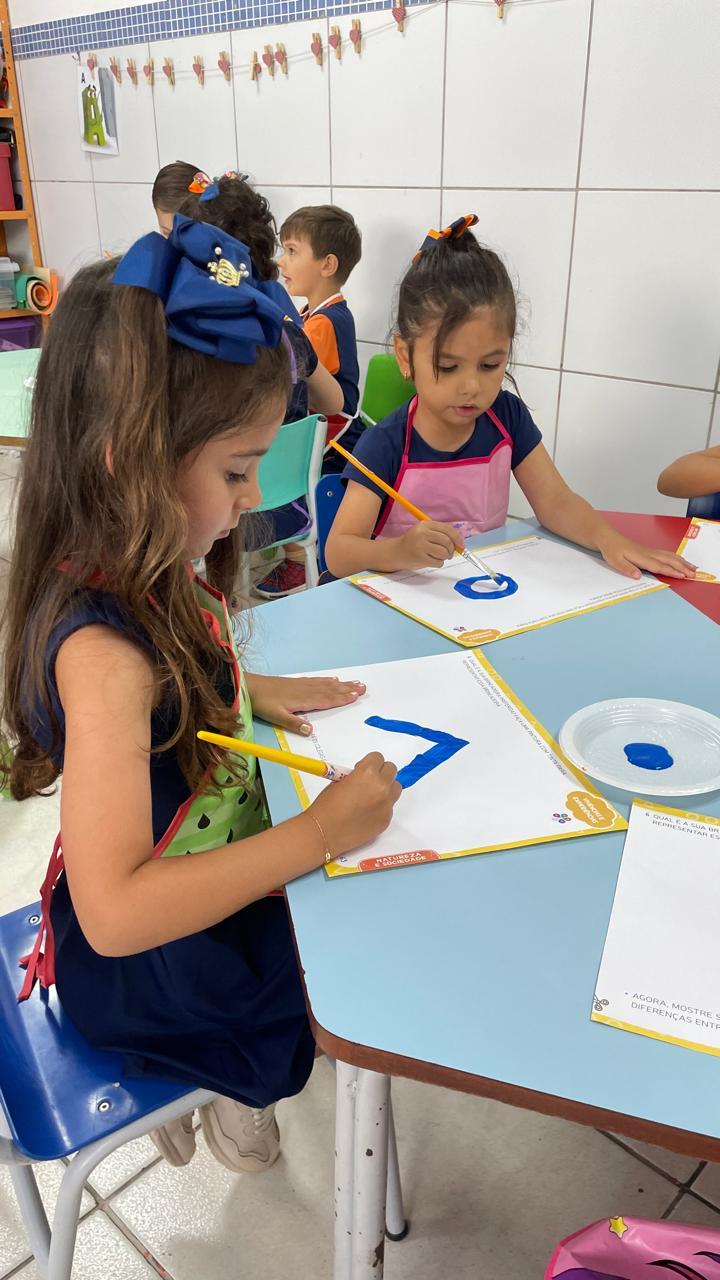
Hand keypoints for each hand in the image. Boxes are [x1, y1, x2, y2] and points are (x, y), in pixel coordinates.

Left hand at [245, 673, 365, 733]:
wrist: (249, 686)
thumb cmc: (262, 703)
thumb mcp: (275, 716)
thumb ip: (293, 723)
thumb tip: (310, 730)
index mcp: (303, 700)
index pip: (326, 700)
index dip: (342, 698)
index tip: (356, 696)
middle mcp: (306, 691)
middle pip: (330, 690)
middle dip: (347, 690)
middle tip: (363, 687)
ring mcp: (302, 685)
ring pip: (326, 685)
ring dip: (341, 685)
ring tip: (355, 683)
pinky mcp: (297, 683)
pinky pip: (317, 681)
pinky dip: (327, 681)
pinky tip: (333, 680)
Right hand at [309, 752, 401, 857]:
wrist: (324, 832)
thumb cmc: (326, 806)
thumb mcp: (338, 781)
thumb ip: (356, 776)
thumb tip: (365, 776)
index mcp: (367, 772)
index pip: (378, 758)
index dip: (369, 763)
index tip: (363, 770)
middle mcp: (381, 786)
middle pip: (391, 770)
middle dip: (380, 773)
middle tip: (368, 782)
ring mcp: (386, 804)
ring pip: (395, 788)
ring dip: (386, 789)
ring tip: (369, 798)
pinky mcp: (386, 819)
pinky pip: (389, 807)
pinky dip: (381, 807)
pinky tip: (365, 814)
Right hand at [393, 520, 459, 570]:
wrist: (396, 552)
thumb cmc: (414, 543)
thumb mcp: (425, 532)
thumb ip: (441, 534)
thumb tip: (459, 543)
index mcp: (426, 524)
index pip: (447, 530)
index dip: (457, 538)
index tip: (461, 545)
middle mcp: (422, 533)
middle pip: (447, 542)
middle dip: (451, 550)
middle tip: (449, 554)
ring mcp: (420, 545)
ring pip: (443, 553)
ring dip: (445, 557)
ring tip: (439, 557)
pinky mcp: (419, 557)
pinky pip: (438, 562)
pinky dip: (439, 563)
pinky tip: (431, 561)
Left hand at [597, 531, 696, 580]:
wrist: (608, 538)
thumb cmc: (611, 550)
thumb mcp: (615, 561)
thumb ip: (627, 568)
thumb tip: (638, 576)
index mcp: (641, 557)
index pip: (659, 566)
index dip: (672, 571)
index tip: (683, 576)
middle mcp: (648, 553)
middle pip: (669, 561)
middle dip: (683, 568)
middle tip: (695, 574)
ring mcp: (650, 551)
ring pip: (670, 556)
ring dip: (682, 563)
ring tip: (693, 569)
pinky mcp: (649, 551)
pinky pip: (667, 554)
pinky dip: (677, 558)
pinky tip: (681, 561)